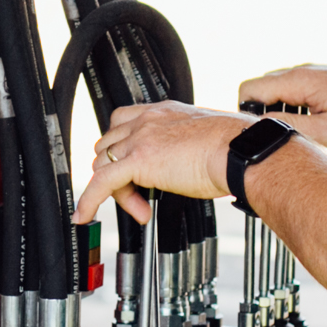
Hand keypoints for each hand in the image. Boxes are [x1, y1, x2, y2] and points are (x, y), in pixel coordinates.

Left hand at [72, 100, 250, 224]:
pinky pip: (101, 182)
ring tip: (143, 208)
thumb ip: (186, 148)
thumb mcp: (205, 140)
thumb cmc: (236, 148)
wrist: (242, 151)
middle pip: (110, 147)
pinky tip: (84, 215)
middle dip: (119, 174)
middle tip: (142, 197)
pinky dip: (89, 200)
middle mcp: (148, 119)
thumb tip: (188, 167)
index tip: (130, 171)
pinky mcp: (138, 160)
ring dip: (118, 191)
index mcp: (163, 112)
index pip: (123, 124)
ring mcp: (141, 138)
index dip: (122, 149)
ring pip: (105, 165)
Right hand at [238, 64, 326, 149]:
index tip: (261, 134)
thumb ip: (289, 126)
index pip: (248, 90)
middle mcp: (302, 71)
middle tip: (284, 136)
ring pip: (277, 89)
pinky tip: (317, 122)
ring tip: (305, 130)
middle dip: (262, 112)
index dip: (246, 114)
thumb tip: (260, 126)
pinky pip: (295, 89)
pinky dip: (296, 106)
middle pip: (259, 88)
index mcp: (299, 80)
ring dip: (280, 110)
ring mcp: (313, 72)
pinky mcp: (323, 78)